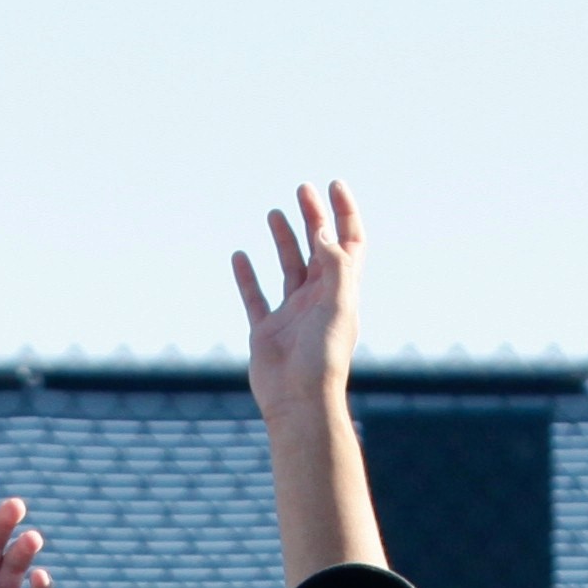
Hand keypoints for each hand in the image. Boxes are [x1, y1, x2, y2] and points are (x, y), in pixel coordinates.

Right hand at [231, 183, 364, 410]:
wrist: (298, 403)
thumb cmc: (323, 358)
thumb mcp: (338, 306)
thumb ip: (334, 266)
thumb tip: (323, 231)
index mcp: (341, 292)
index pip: (348, 244)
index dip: (344, 213)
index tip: (333, 185)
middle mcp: (318, 299)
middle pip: (318, 248)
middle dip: (313, 217)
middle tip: (302, 189)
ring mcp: (291, 314)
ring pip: (288, 267)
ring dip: (283, 239)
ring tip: (274, 213)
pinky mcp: (266, 331)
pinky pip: (255, 297)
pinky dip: (247, 276)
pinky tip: (239, 256)